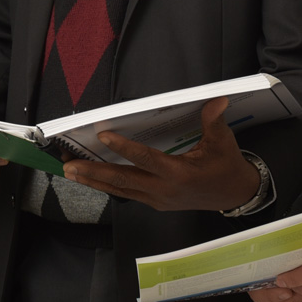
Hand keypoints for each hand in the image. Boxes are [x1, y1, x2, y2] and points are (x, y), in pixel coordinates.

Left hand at [60, 97, 260, 211]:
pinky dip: (107, 185)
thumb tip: (216, 100)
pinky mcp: (155, 202)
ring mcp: (157, 199)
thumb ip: (214, 121)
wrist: (233, 195)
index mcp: (178, 174)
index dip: (123, 148)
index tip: (103, 136)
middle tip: (68, 164)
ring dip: (93, 181)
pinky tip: (91, 178)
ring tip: (69, 171)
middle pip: (122, 180)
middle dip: (93, 172)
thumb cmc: (226, 166)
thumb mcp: (223, 142)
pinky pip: (126, 193)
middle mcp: (163, 189)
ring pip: (119, 190)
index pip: (145, 159)